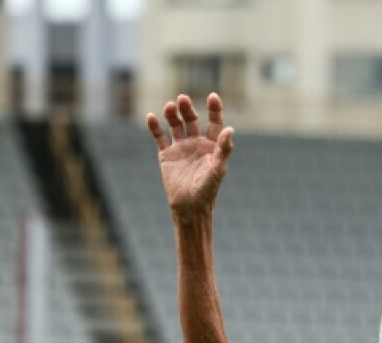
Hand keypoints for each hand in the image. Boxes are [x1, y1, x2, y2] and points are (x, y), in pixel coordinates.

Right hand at [146, 93, 234, 215]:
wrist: (189, 207)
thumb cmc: (208, 190)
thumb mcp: (218, 169)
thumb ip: (224, 149)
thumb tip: (230, 129)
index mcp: (212, 146)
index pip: (214, 123)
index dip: (215, 109)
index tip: (213, 96)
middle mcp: (196, 144)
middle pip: (192, 120)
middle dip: (187, 109)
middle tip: (182, 99)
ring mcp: (181, 148)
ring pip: (175, 125)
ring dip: (172, 114)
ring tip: (169, 106)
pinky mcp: (166, 155)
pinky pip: (159, 137)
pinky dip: (155, 127)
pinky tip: (151, 116)